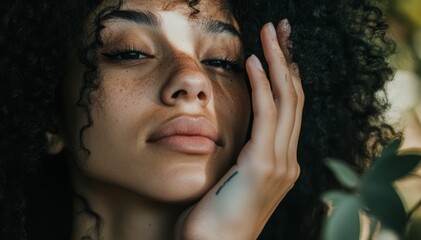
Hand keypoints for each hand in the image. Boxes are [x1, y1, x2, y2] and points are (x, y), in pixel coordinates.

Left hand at [175, 19, 303, 239]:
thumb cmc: (217, 215)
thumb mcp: (234, 178)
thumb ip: (245, 154)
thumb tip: (240, 134)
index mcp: (281, 161)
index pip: (290, 109)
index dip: (286, 75)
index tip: (278, 48)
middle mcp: (287, 159)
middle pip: (295, 98)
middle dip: (288, 59)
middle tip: (280, 29)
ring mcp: (279, 163)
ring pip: (287, 101)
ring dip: (278, 62)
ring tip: (269, 33)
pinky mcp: (262, 165)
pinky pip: (267, 116)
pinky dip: (262, 85)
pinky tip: (253, 62)